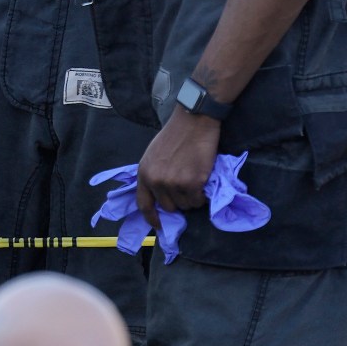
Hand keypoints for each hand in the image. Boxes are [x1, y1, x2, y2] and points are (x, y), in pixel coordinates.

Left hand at [134, 108, 223, 226]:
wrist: (194, 120)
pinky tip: (203, 179)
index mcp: (144, 173)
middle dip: (178, 202)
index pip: (144, 204)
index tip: (159, 225)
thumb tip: (159, 195)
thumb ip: (153, 174)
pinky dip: (203, 195)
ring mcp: (174, 183)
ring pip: (186, 205)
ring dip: (192, 198)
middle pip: (168, 207)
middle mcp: (156, 181)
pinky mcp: (193, 183)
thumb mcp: (153, 154)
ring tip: (196, 180)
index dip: (152, 218)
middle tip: (187, 189)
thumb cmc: (175, 134)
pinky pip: (199, 200)